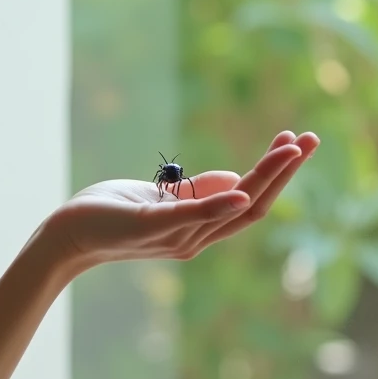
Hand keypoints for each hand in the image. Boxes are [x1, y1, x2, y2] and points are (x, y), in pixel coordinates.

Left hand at [41, 130, 319, 274]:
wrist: (65, 236)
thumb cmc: (109, 214)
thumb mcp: (160, 197)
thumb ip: (196, 193)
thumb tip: (235, 180)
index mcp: (200, 228)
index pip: (252, 201)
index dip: (277, 174)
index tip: (296, 143)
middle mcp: (196, 238)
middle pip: (256, 207)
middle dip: (286, 172)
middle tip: (312, 140)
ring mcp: (175, 236)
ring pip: (234, 208)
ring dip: (266, 176)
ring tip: (291, 150)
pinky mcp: (150, 228)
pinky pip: (192, 217)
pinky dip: (220, 205)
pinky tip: (242, 190)